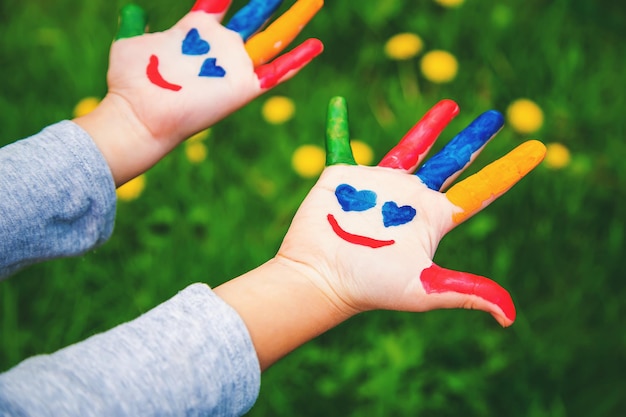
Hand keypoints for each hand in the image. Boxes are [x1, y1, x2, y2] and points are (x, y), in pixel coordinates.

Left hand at [75, 0, 322, 184]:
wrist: (141, 113)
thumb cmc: (131, 82)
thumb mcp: (131, 44)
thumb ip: (135, 24)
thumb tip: (132, 8)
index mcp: (197, 30)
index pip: (220, 0)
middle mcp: (220, 46)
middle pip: (256, 14)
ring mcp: (234, 65)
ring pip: (274, 36)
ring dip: (296, 17)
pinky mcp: (244, 87)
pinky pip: (277, 71)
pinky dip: (298, 59)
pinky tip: (316, 45)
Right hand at [277, 97, 545, 326]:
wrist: (321, 278)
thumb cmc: (370, 286)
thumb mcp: (424, 288)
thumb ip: (466, 292)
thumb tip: (510, 318)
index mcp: (433, 217)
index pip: (481, 190)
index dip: (510, 169)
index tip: (539, 148)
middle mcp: (411, 198)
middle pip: (453, 161)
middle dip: (476, 139)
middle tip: (497, 117)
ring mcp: (379, 184)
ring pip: (411, 146)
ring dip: (430, 126)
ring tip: (451, 105)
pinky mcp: (343, 177)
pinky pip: (341, 143)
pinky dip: (338, 125)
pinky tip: (338, 104)